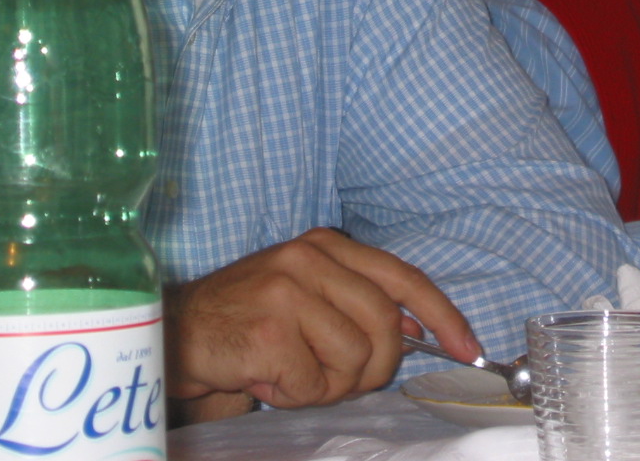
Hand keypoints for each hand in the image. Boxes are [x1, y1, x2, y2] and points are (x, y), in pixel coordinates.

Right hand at [164, 227, 478, 416]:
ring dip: (327, 385)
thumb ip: (359, 304)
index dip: (441, 315)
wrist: (174, 332)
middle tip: (335, 379)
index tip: (465, 346)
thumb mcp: (308, 295)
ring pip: (354, 360)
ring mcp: (287, 292)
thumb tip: (417, 332)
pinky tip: (265, 377)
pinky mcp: (269, 332)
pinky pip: (314, 385)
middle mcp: (310, 258)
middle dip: (373, 369)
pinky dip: (293, 395)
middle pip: (385, 329)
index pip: (403, 277)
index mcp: (327, 245)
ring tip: (291, 372)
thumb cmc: (247, 320)